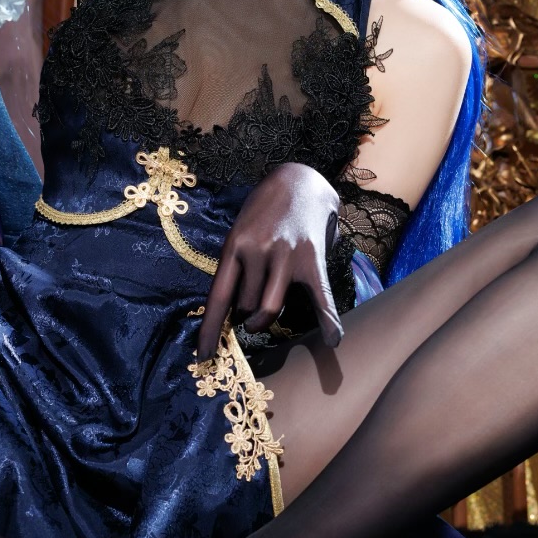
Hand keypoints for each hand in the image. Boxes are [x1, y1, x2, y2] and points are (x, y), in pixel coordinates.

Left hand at [196, 163, 343, 360]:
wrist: (299, 180)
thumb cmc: (263, 211)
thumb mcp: (239, 231)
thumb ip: (235, 266)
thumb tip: (231, 311)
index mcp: (234, 245)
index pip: (219, 297)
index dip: (210, 330)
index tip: (204, 357)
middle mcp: (258, 251)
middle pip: (245, 306)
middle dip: (242, 314)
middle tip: (244, 310)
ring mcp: (287, 255)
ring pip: (269, 308)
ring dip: (263, 321)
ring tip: (261, 319)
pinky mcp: (312, 259)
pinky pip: (320, 296)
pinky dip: (328, 320)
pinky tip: (333, 340)